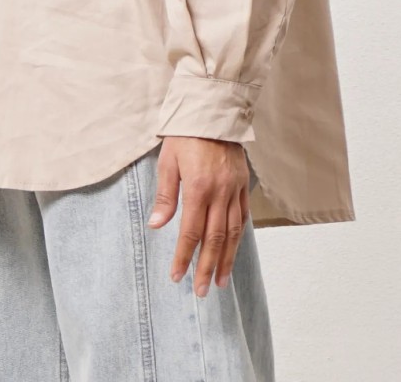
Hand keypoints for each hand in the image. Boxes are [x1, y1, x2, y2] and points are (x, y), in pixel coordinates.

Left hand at [147, 136, 250, 296]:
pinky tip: (233, 250)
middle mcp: (220, 192)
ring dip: (227, 259)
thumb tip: (157, 225)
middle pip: (215, 238)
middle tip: (202, 291)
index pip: (191, 232)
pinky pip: (243, 215)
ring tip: (221, 281)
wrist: (212, 110)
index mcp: (198, 187)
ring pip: (233, 232)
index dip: (183, 257)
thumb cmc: (185, 134)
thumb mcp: (167, 160)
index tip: (177, 276)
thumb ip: (165, 194)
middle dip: (207, 267)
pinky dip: (239, 236)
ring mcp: (234, 188)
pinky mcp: (243, 182)